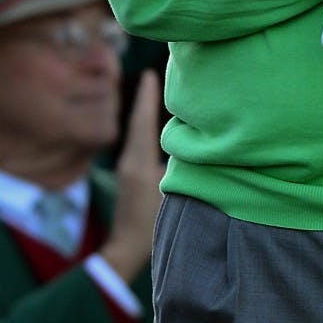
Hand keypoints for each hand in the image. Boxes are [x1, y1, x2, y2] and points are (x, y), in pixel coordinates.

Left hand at [99, 69, 164, 281]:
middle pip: (138, 121)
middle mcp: (129, 160)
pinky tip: (156, 122)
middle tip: (156, 73)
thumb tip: (197, 144)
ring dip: (146, 111)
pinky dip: (146, 125)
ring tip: (158, 91)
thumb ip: (182, 167)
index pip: (142, 121)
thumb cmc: (151, 225)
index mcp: (138, 162)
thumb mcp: (172, 194)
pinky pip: (138, 140)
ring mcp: (127, 167)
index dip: (147, 97)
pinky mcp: (129, 173)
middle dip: (146, 98)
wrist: (125, 249)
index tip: (151, 73)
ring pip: (137, 130)